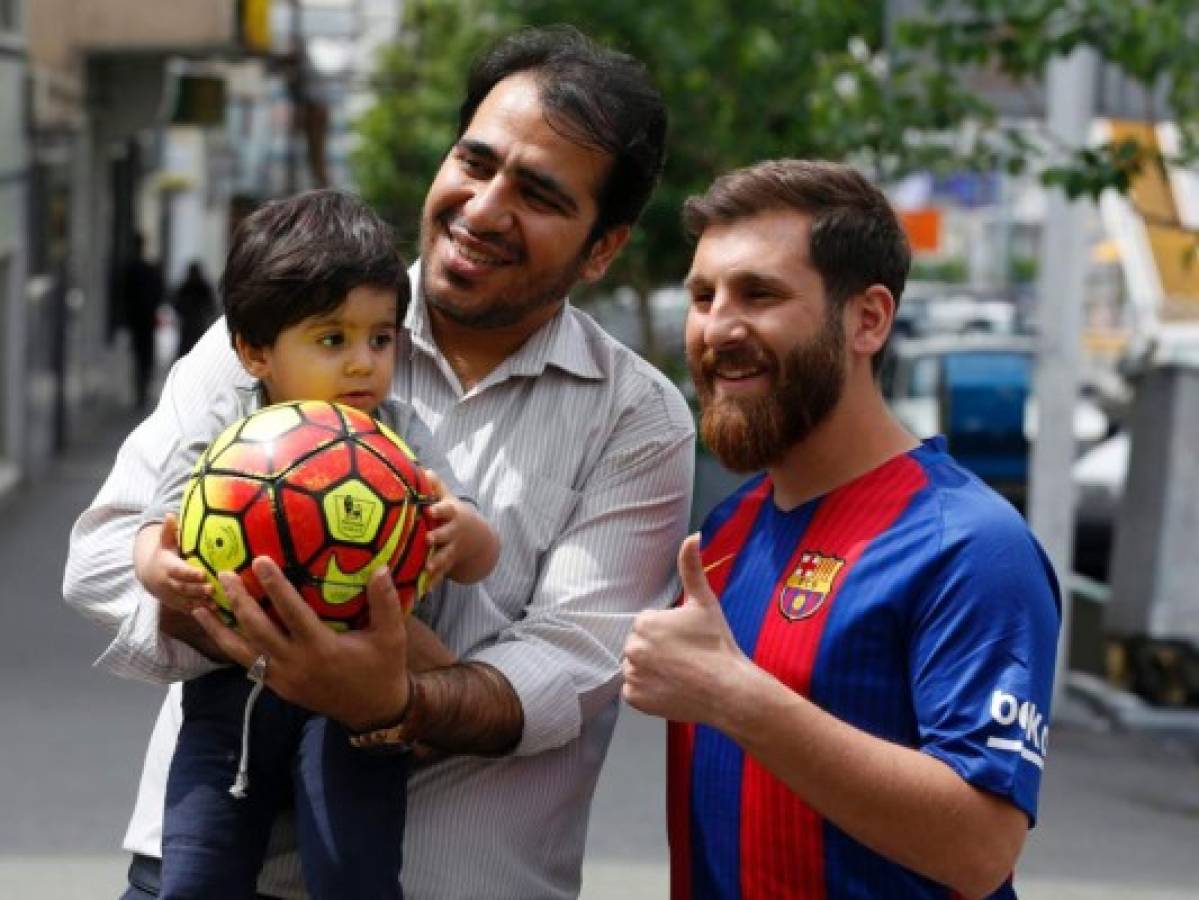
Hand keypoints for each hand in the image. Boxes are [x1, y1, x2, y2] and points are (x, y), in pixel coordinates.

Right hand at [133, 515, 211, 613]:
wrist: (149, 575)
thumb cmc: (163, 554)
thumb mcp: (164, 542)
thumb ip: (169, 531)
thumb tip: (170, 515)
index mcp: (167, 566)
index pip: (178, 571)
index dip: (189, 574)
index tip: (203, 574)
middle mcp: (167, 583)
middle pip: (183, 588)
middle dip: (197, 590)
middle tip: (213, 589)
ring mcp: (171, 596)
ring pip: (186, 601)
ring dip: (201, 603)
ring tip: (217, 604)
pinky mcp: (176, 604)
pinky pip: (187, 609)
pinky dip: (200, 612)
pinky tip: (215, 612)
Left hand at [192, 557, 409, 731]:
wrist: (373, 710)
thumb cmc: (383, 668)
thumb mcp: (391, 636)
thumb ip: (385, 603)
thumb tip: (381, 569)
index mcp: (322, 648)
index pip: (292, 612)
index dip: (275, 586)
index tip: (260, 560)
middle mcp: (296, 664)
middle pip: (258, 629)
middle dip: (239, 601)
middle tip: (224, 575)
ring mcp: (283, 679)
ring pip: (242, 652)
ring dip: (220, 628)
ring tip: (200, 607)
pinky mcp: (278, 687)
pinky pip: (248, 665)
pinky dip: (230, 647)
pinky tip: (218, 632)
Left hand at [422, 469, 499, 585]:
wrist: (476, 538)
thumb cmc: (452, 514)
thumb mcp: (447, 498)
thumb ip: (435, 486)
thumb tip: (422, 470)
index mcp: (452, 514)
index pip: (446, 510)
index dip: (438, 510)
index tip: (429, 510)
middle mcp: (453, 532)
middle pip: (446, 534)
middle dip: (438, 537)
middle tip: (428, 539)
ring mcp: (452, 549)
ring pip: (444, 556)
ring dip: (437, 562)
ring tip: (427, 568)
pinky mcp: (448, 564)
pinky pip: (440, 574)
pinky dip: (432, 582)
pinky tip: (424, 589)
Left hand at [621, 534, 750, 726]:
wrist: (729, 690)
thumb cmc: (717, 645)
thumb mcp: (705, 602)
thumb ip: (691, 567)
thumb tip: (692, 536)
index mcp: (644, 623)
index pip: (647, 624)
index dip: (668, 632)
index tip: (687, 641)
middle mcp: (632, 648)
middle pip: (639, 645)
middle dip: (657, 650)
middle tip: (685, 658)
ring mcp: (632, 676)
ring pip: (636, 667)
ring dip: (651, 669)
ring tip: (679, 674)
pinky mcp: (634, 699)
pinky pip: (634, 690)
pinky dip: (648, 691)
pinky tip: (671, 688)